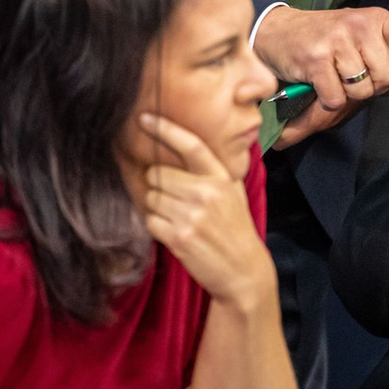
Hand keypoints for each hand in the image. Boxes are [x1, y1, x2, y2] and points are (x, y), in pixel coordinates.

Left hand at [139, 113, 276, 306]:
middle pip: (158, 174)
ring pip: (151, 197)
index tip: (145, 118)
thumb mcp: (233, 193)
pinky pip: (150, 221)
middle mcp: (206, 192)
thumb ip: (213, 171)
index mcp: (221, 177)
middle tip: (174, 199)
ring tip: (177, 217)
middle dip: (159, 185)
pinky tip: (174, 232)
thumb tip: (184, 147)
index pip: (191, 145)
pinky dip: (156, 226)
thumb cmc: (235, 228)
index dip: (166, 129)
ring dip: (157, 207)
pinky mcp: (179, 237)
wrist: (243, 270)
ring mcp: (192, 215)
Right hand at [254, 6, 388, 126]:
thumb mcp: (362, 35)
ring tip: (334, 75)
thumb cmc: (324, 37)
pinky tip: (320, 82)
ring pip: (362, 90)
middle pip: (387, 76)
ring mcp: (337, 41)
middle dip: (373, 85)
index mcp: (378, 19)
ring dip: (347, 92)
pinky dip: (328, 98)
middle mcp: (360, 26)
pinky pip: (337, 97)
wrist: (278, 31)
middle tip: (354, 74)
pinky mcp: (316, 60)